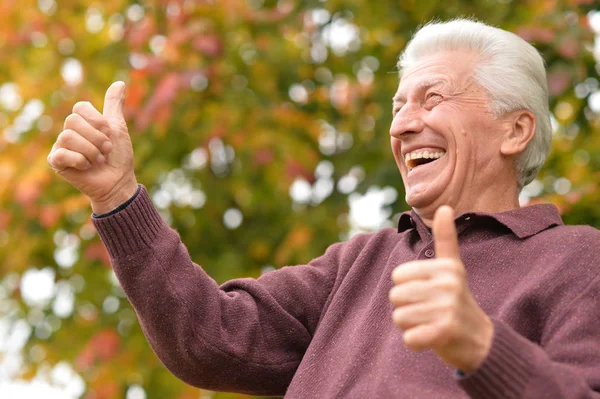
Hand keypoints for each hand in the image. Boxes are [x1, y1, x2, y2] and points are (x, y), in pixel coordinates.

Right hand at [47, 81, 137, 213]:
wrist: (118, 182)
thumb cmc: (119, 156)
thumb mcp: (118, 127)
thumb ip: (114, 105)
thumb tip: (120, 82)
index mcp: (82, 121)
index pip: (80, 107)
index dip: (98, 121)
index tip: (109, 135)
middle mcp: (69, 131)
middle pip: (73, 121)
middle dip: (96, 138)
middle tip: (106, 151)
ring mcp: (61, 146)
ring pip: (68, 136)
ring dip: (91, 151)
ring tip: (98, 161)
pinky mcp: (56, 162)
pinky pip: (62, 153)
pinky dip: (80, 160)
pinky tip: (86, 167)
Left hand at [389, 206, 493, 371]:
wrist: (481, 342)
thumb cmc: (458, 301)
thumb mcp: (453, 268)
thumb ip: (446, 239)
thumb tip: (444, 206)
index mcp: (447, 267)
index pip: (398, 276)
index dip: (407, 287)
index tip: (429, 292)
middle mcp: (449, 285)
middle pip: (396, 297)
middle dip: (407, 308)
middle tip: (430, 312)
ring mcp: (448, 308)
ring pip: (399, 317)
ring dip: (410, 326)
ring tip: (431, 324)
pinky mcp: (445, 332)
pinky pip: (409, 338)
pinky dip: (416, 343)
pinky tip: (433, 339)